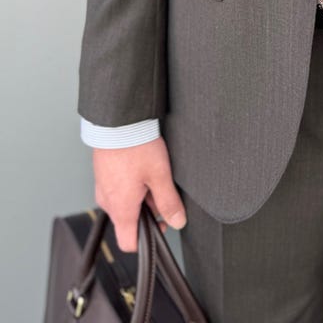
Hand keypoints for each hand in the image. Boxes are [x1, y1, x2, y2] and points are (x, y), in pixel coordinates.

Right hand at [92, 136, 186, 251]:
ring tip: (151, 174)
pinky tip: (141, 168)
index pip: (128, 243)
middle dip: (147, 212)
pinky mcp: (102, 176)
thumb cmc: (135, 146)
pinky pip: (117, 190)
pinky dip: (130, 185)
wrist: (118, 122)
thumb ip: (169, 202)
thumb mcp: (160, 175)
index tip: (161, 224)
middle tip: (161, 190)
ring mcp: (103, 188)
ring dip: (139, 197)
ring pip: (123, 204)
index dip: (147, 240)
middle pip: (128, 222)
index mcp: (121, 208)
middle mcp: (108, 202)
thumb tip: (177, 221)